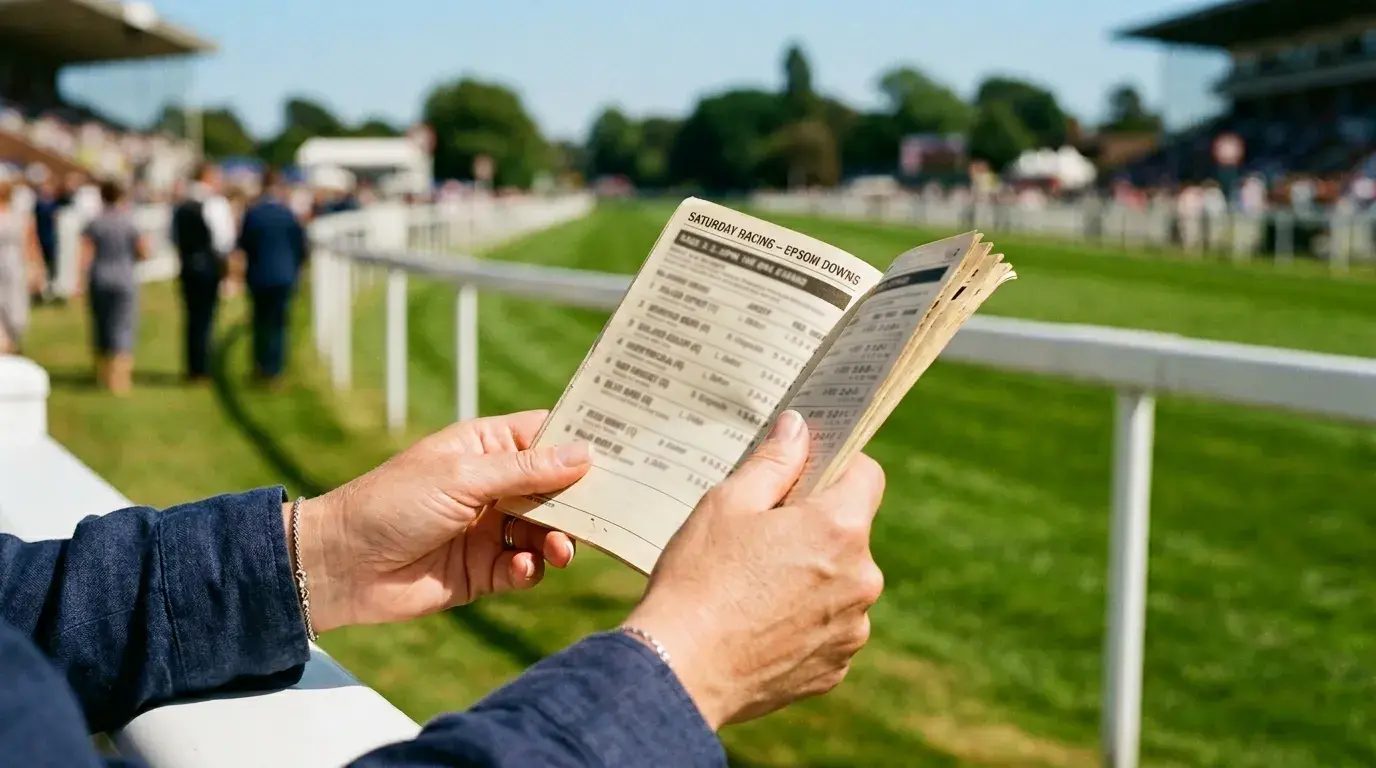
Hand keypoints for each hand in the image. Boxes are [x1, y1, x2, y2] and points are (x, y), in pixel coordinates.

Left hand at [290, 410, 590, 632]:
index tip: (624, 447)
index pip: (546, 437)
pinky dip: (531, 569)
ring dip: (560, 540)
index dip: (582, 441)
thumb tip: (585, 453)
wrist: (342, 566)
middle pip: (556, 488)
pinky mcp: (485, 570)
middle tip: (610, 510)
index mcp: (486, 448)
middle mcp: (494, 486)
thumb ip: (526, 470)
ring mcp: (490, 529)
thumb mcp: (463, 477)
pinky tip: (521, 569)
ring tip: (561, 549)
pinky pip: (525, 568)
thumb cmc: (393, 503)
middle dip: (581, 499)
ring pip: (547, 532)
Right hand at [624, 410, 884, 728]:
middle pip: (850, 532)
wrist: (679, 670)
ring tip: (751, 587)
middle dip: (814, 527)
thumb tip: (800, 428)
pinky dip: (802, 621)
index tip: (803, 475)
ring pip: (839, 582)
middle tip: (758, 536)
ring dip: (810, 576)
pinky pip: (827, 627)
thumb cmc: (699, 579)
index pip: (866, 475)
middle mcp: (862, 579)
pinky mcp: (835, 667)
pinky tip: (757, 623)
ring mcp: (852, 629)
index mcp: (840, 528)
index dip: (835, 467)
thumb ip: (774, 461)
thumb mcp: (728, 503)